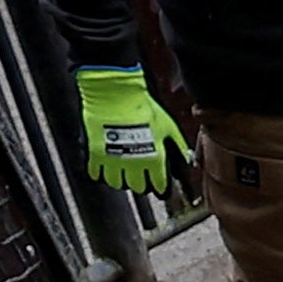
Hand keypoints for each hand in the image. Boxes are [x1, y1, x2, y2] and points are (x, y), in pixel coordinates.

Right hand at [75, 67, 186, 197]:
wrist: (115, 94)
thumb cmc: (143, 108)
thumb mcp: (168, 127)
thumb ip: (177, 146)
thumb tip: (187, 161)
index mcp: (154, 158)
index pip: (159, 185)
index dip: (160, 187)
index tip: (160, 186)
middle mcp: (134, 163)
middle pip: (138, 187)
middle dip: (141, 183)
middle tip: (140, 176)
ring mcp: (113, 159)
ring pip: (117, 184)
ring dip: (121, 180)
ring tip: (123, 171)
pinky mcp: (95, 153)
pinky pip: (97, 174)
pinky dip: (102, 174)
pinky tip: (106, 166)